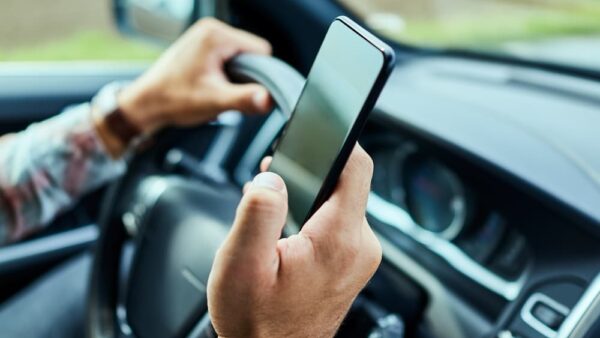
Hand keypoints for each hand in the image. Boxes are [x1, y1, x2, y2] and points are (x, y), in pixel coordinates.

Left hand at [119, 18, 271, 134]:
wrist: (146, 104)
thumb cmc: (173, 99)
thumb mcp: (214, 101)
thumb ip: (244, 99)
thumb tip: (268, 99)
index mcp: (216, 35)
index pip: (261, 51)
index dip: (259, 75)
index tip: (240, 89)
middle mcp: (210, 29)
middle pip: (251, 53)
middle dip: (245, 76)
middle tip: (223, 90)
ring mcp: (204, 36)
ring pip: (240, 56)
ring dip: (234, 76)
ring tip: (214, 87)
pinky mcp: (200, 45)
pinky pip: (227, 57)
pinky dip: (224, 73)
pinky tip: (209, 84)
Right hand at [207, 145, 381, 337]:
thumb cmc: (257, 322)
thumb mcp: (242, 265)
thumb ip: (258, 213)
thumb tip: (273, 178)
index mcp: (339, 239)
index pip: (356, 167)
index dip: (336, 139)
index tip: (314, 128)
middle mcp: (360, 246)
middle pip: (346, 182)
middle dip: (308, 172)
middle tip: (271, 184)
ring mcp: (359, 256)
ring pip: (341, 201)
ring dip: (308, 196)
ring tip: (276, 216)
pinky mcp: (352, 262)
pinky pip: (339, 222)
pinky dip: (314, 215)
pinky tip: (289, 231)